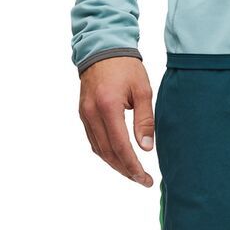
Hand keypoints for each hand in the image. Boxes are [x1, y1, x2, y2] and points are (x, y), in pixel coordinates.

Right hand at [79, 57, 154, 186]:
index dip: (133, 167)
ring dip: (116, 165)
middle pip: (108, 153)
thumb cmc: (126, 67)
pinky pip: (94, 141)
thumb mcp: (143, 91)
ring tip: (133, 174)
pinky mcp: (83, 114)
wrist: (102, 48)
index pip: (121, 147)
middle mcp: (92, 113)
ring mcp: (85, 114)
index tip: (145, 179)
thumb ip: (145, 121)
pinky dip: (107, 154)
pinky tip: (120, 159)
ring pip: (99, 150)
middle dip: (126, 171)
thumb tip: (146, 148)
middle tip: (142, 181)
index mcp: (108, 106)